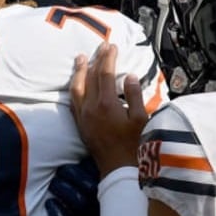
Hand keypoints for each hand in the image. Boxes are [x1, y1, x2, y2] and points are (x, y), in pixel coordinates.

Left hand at [70, 43, 149, 174]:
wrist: (119, 169)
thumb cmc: (135, 145)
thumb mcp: (141, 119)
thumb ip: (135, 95)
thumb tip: (129, 76)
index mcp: (107, 104)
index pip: (105, 74)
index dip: (108, 58)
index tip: (111, 46)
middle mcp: (91, 108)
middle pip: (90, 78)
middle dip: (95, 60)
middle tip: (100, 47)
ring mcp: (83, 117)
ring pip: (77, 88)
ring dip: (79, 72)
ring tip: (80, 59)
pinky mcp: (80, 125)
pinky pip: (73, 102)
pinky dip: (74, 89)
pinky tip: (76, 84)